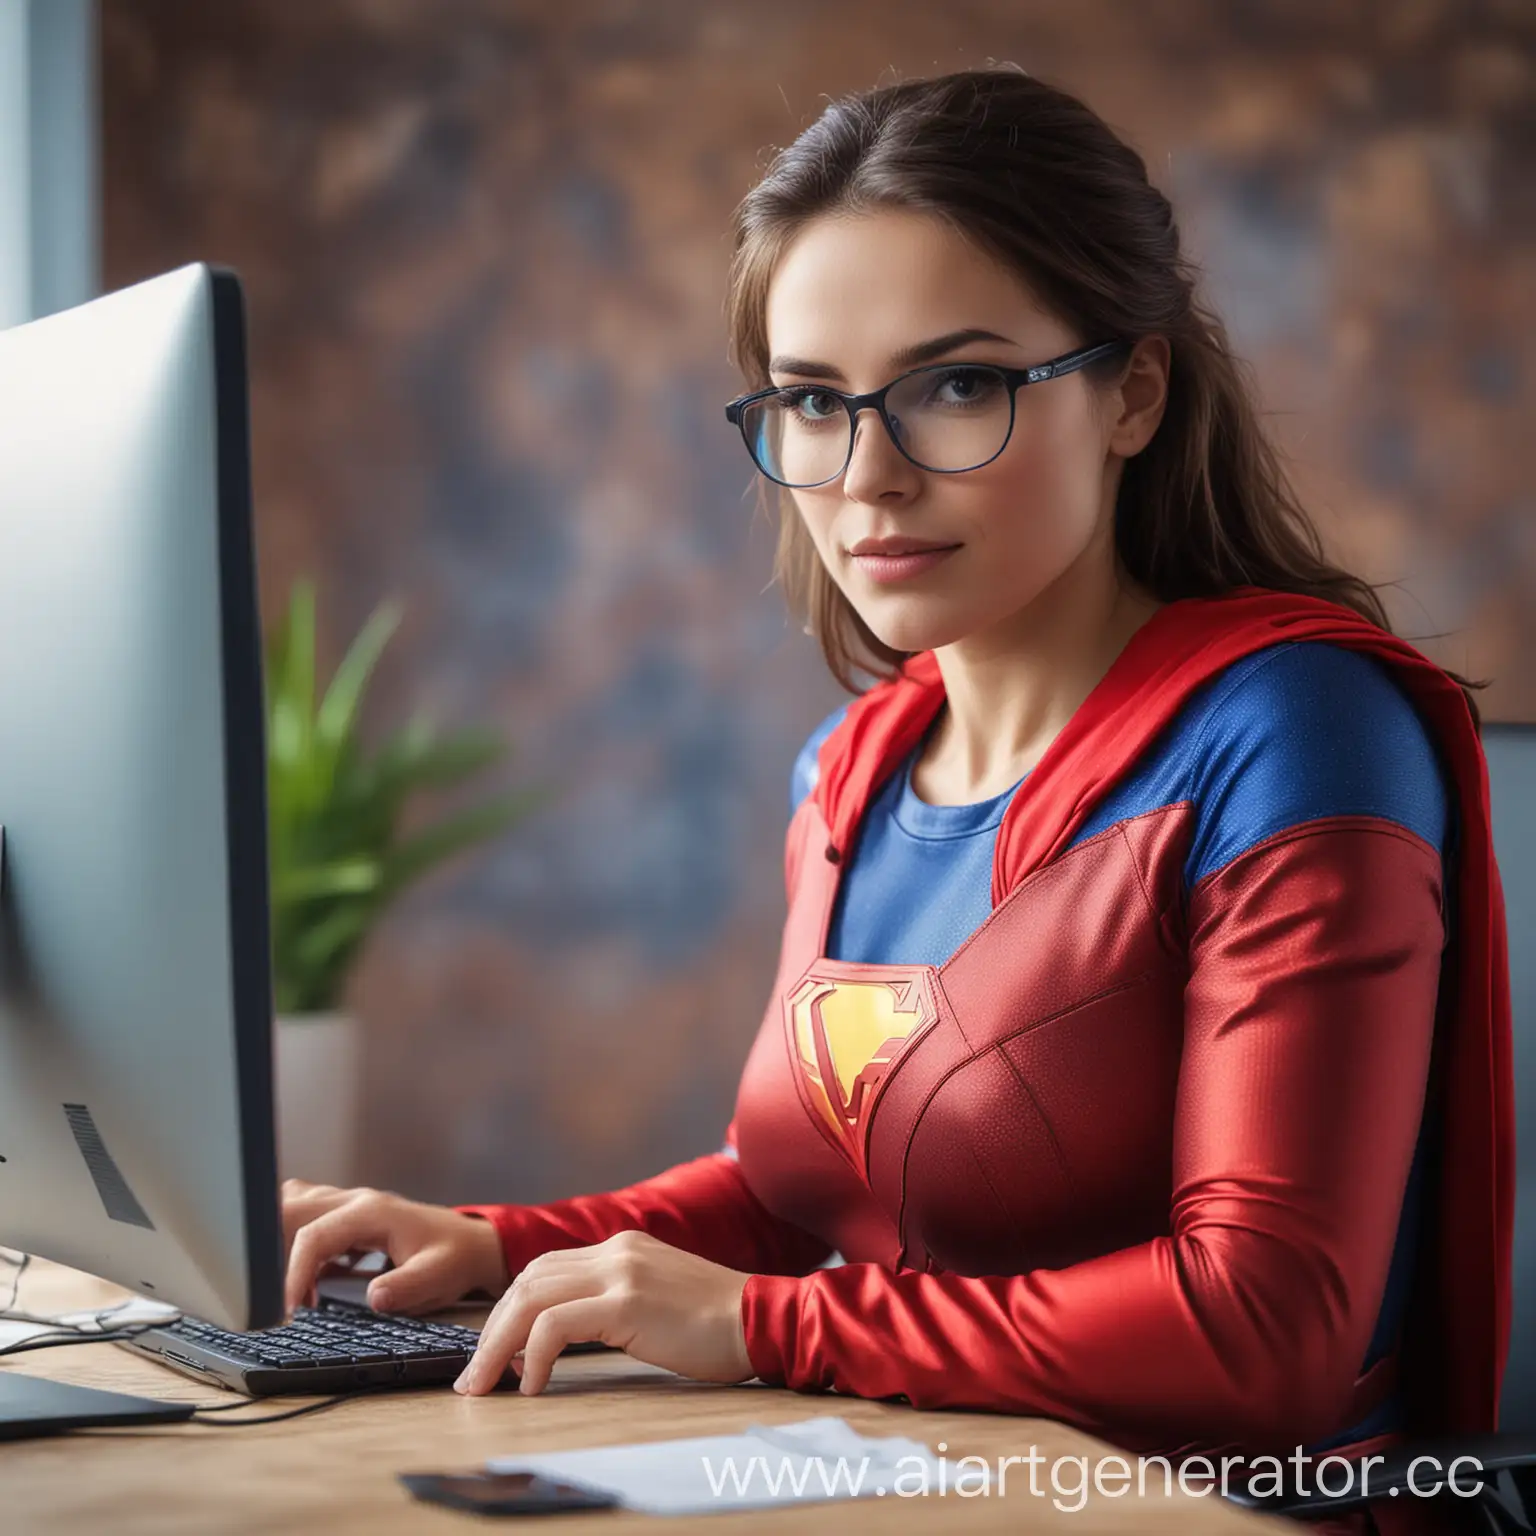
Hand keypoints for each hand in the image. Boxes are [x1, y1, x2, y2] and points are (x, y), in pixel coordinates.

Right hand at [281, 1178, 509, 1316]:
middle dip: (271, 1251)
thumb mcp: (437, 1275)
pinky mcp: (345, 1220)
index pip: (313, 1233)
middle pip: (291, 1210)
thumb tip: (373, 1298)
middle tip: (275, 1297)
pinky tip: (308, 1289)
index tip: (289, 1309)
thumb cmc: (453, 1257)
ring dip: (278, 1244)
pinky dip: (292, 1250)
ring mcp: (348, 1207)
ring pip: (293, 1209)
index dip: (293, 1271)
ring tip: (290, 1292)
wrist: (469, 1243)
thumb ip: (407, 1286)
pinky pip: (303, 1223)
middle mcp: (354, 1202)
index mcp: (371, 1212)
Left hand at [456, 1230, 753, 1396]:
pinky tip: (533, 1385)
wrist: (763, 1320)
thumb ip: (611, 1305)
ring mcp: (621, 1271)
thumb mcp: (654, 1300)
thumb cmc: (715, 1325)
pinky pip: (556, 1325)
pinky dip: (533, 1355)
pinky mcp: (627, 1300)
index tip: (493, 1353)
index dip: (508, 1311)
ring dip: (498, 1344)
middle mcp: (616, 1250)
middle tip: (474, 1377)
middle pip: (527, 1281)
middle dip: (490, 1330)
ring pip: (530, 1299)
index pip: (543, 1270)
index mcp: (621, 1247)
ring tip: (486, 1384)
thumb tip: (554, 1341)